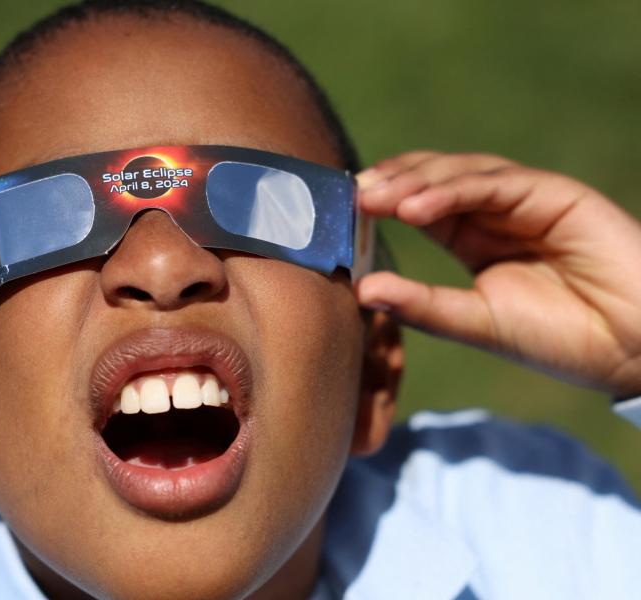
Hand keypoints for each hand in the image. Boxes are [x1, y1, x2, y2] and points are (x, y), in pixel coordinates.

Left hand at [355, 151, 640, 396]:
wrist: (631, 348)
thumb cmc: (559, 338)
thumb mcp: (478, 323)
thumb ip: (424, 305)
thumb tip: (362, 289)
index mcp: (472, 238)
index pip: (416, 206)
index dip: (378, 204)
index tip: (337, 214)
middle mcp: (493, 212)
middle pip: (430, 180)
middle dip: (388, 185)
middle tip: (348, 198)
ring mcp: (523, 199)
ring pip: (458, 173)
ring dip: (414, 182)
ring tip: (375, 198)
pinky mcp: (553, 194)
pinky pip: (495, 183)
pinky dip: (452, 190)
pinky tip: (415, 206)